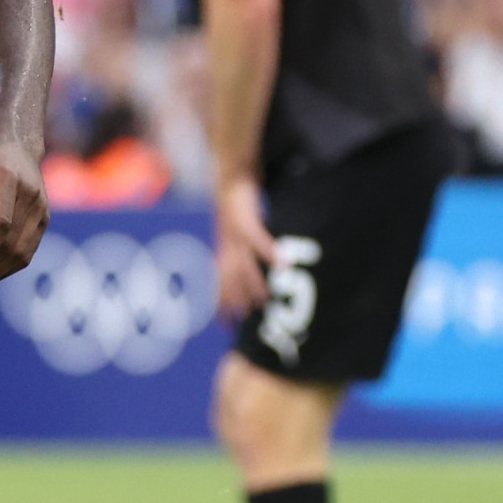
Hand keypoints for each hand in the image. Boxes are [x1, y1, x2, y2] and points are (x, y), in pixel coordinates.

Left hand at [213, 173, 276, 321]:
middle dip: (235, 300)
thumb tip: (251, 271)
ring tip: (264, 301)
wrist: (232, 178)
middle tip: (243, 321)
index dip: (221, 302)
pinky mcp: (247, 219)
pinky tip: (282, 264)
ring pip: (243, 263)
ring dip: (253, 283)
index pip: (220, 281)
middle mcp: (227, 245)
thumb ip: (240, 251)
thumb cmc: (237, 207)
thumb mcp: (235, 231)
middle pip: (229, 278)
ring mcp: (235, 234)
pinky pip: (258, 238)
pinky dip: (269, 252)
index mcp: (224, 249)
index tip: (224, 324)